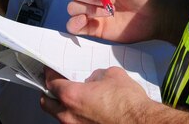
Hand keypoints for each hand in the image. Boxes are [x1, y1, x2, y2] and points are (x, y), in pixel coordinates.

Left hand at [41, 66, 157, 123]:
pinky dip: (75, 117)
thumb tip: (93, 81)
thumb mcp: (112, 75)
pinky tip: (87, 112)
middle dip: (49, 94)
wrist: (141, 123)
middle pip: (47, 103)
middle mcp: (69, 115)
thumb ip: (96, 76)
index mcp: (72, 96)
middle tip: (55, 86)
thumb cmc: (127, 102)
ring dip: (62, 107)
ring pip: (60, 117)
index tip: (50, 71)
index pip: (51, 83)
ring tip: (73, 100)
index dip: (49, 74)